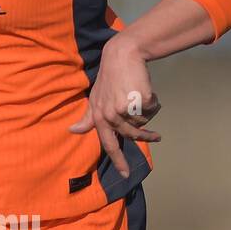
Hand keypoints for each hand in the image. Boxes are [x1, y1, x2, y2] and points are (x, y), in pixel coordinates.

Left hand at [68, 39, 160, 178]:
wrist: (121, 56)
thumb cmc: (108, 78)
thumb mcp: (95, 98)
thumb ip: (88, 117)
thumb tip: (72, 130)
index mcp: (99, 118)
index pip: (109, 144)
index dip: (118, 160)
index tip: (126, 174)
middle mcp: (111, 116)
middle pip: (133, 135)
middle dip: (147, 137)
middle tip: (157, 137)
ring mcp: (126, 108)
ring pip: (144, 122)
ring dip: (146, 112)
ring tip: (142, 98)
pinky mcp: (140, 100)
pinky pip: (153, 109)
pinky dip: (153, 101)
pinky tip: (146, 90)